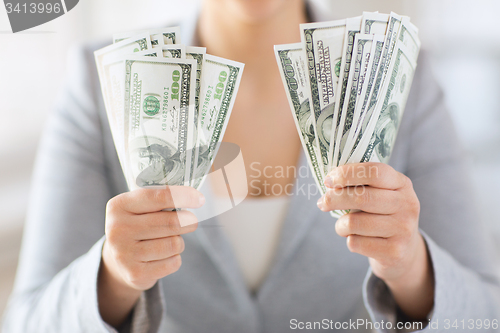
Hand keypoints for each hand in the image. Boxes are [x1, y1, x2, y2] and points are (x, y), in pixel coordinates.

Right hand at [98, 186, 203, 326]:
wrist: (117, 260)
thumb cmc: (137, 226)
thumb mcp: (139, 207)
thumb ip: (160, 200)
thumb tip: (194, 198)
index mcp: (119, 206)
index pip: (159, 197)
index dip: (184, 196)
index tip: (200, 199)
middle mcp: (118, 229)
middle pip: (172, 222)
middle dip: (188, 221)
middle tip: (191, 221)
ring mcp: (124, 253)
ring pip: (175, 244)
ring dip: (179, 242)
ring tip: (168, 241)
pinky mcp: (135, 274)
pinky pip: (173, 263)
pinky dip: (175, 259)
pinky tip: (163, 257)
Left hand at [317, 163, 433, 319]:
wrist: (404, 251)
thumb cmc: (382, 216)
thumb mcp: (381, 195)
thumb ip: (361, 185)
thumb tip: (328, 182)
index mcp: (402, 184)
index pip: (374, 172)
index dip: (347, 174)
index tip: (328, 180)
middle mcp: (407, 204)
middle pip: (361, 197)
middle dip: (334, 199)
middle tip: (322, 203)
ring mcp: (403, 229)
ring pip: (354, 222)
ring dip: (340, 225)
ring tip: (343, 226)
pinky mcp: (395, 251)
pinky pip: (355, 243)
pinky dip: (349, 240)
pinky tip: (356, 239)